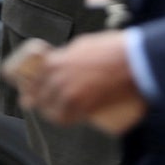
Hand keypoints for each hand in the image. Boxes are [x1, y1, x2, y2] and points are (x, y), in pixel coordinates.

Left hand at [10, 31, 147, 134]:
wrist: (136, 61)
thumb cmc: (112, 48)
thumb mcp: (82, 45)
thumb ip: (68, 55)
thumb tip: (61, 60)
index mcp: (54, 62)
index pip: (33, 80)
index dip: (30, 88)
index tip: (28, 92)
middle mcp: (58, 80)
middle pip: (40, 96)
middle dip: (37, 101)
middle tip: (35, 103)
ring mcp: (71, 96)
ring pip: (51, 109)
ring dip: (49, 111)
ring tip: (51, 112)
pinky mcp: (86, 107)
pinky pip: (67, 118)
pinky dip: (64, 119)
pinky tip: (63, 119)